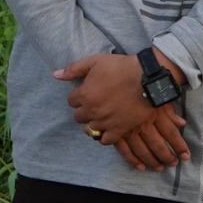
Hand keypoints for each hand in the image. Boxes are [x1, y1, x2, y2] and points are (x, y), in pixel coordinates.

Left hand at [54, 51, 189, 171]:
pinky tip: (108, 129)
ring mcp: (105, 122)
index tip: (87, 92)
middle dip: (84, 110)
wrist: (146, 79)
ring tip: (102, 116)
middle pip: (79, 117)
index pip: (71, 101)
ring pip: (90, 129)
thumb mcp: (95, 61)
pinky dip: (105, 136)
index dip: (78, 96)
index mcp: (84, 94)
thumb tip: (55, 75)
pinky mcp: (119, 130)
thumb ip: (74, 69)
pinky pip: (105, 140)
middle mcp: (92, 111)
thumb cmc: (121, 67)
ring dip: (94, 122)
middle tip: (95, 104)